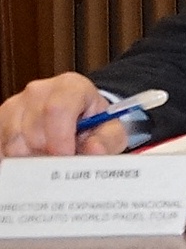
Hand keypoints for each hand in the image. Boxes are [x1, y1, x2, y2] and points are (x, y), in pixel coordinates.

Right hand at [0, 73, 126, 156]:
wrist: (81, 114)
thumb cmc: (96, 121)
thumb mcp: (112, 130)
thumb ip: (107, 140)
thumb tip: (94, 150)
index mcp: (70, 87)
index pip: (57, 109)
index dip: (60, 138)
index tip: (67, 157)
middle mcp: (39, 91)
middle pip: (33, 130)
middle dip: (49, 154)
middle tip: (63, 161)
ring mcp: (17, 104)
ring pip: (14, 141)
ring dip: (31, 158)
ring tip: (50, 157)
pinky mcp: (2, 119)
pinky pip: (2, 145)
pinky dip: (17, 159)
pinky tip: (33, 159)